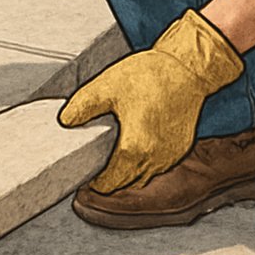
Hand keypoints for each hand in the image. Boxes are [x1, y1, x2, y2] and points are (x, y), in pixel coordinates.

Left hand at [59, 10, 243, 192]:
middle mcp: (155, 159)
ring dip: (127, 176)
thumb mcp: (107, 86)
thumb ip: (82, 106)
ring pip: (143, 178)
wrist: (188, 69)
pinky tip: (135, 152)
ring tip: (112, 163)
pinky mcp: (179, 148)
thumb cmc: (152, 76)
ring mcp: (170, 156)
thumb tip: (66, 120)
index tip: (85, 181)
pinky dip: (144, 166)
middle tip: (94, 172)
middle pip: (126, 185)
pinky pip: (158, 167)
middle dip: (109, 183)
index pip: (109, 183)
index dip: (94, 185)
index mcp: (135, 148)